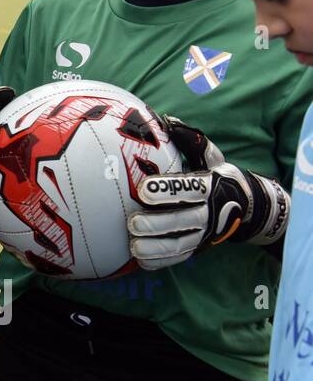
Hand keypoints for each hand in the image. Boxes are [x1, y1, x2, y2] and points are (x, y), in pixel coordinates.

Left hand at [129, 116, 289, 270]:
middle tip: (133, 222)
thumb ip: (191, 139)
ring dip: (156, 247)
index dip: (166, 190)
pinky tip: (141, 259)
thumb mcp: (211, 156)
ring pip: (181, 244)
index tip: (142, 189)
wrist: (247, 206)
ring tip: (134, 245)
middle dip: (158, 223)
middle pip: (184, 220)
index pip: (188, 188)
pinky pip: (179, 257)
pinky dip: (160, 261)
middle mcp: (209, 211)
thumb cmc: (217, 176)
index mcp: (209, 186)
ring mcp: (204, 233)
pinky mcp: (198, 248)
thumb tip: (167, 120)